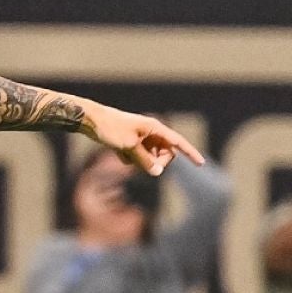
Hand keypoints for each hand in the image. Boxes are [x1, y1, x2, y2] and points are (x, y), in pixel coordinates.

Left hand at [83, 104, 204, 175]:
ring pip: (149, 157)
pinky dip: (128, 158)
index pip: (177, 142)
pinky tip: (116, 150)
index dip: (190, 153)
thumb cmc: (110, 129)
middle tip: (143, 165)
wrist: (90, 120)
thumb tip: (158, 172)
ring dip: (139, 161)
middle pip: (164, 153)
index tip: (201, 164)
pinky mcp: (130, 143)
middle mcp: (150, 132)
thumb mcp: (129, 146)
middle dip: (156, 162)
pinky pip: (136, 157)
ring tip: (124, 152)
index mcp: (154, 128)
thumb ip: (145, 160)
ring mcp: (140, 138)